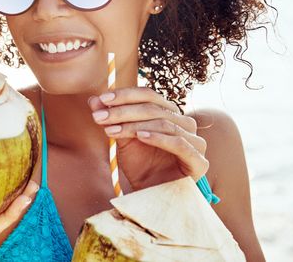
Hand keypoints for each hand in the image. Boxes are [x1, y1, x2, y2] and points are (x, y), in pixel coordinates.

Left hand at [89, 87, 208, 190]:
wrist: (151, 197)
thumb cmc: (140, 166)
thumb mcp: (122, 139)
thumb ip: (112, 119)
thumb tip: (93, 99)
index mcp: (169, 114)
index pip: (149, 95)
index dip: (125, 94)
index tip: (102, 98)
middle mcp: (184, 123)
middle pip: (154, 107)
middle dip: (122, 111)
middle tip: (99, 116)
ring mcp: (195, 141)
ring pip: (163, 123)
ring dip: (133, 125)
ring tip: (111, 130)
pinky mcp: (199, 161)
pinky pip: (179, 143)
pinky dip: (158, 138)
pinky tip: (140, 137)